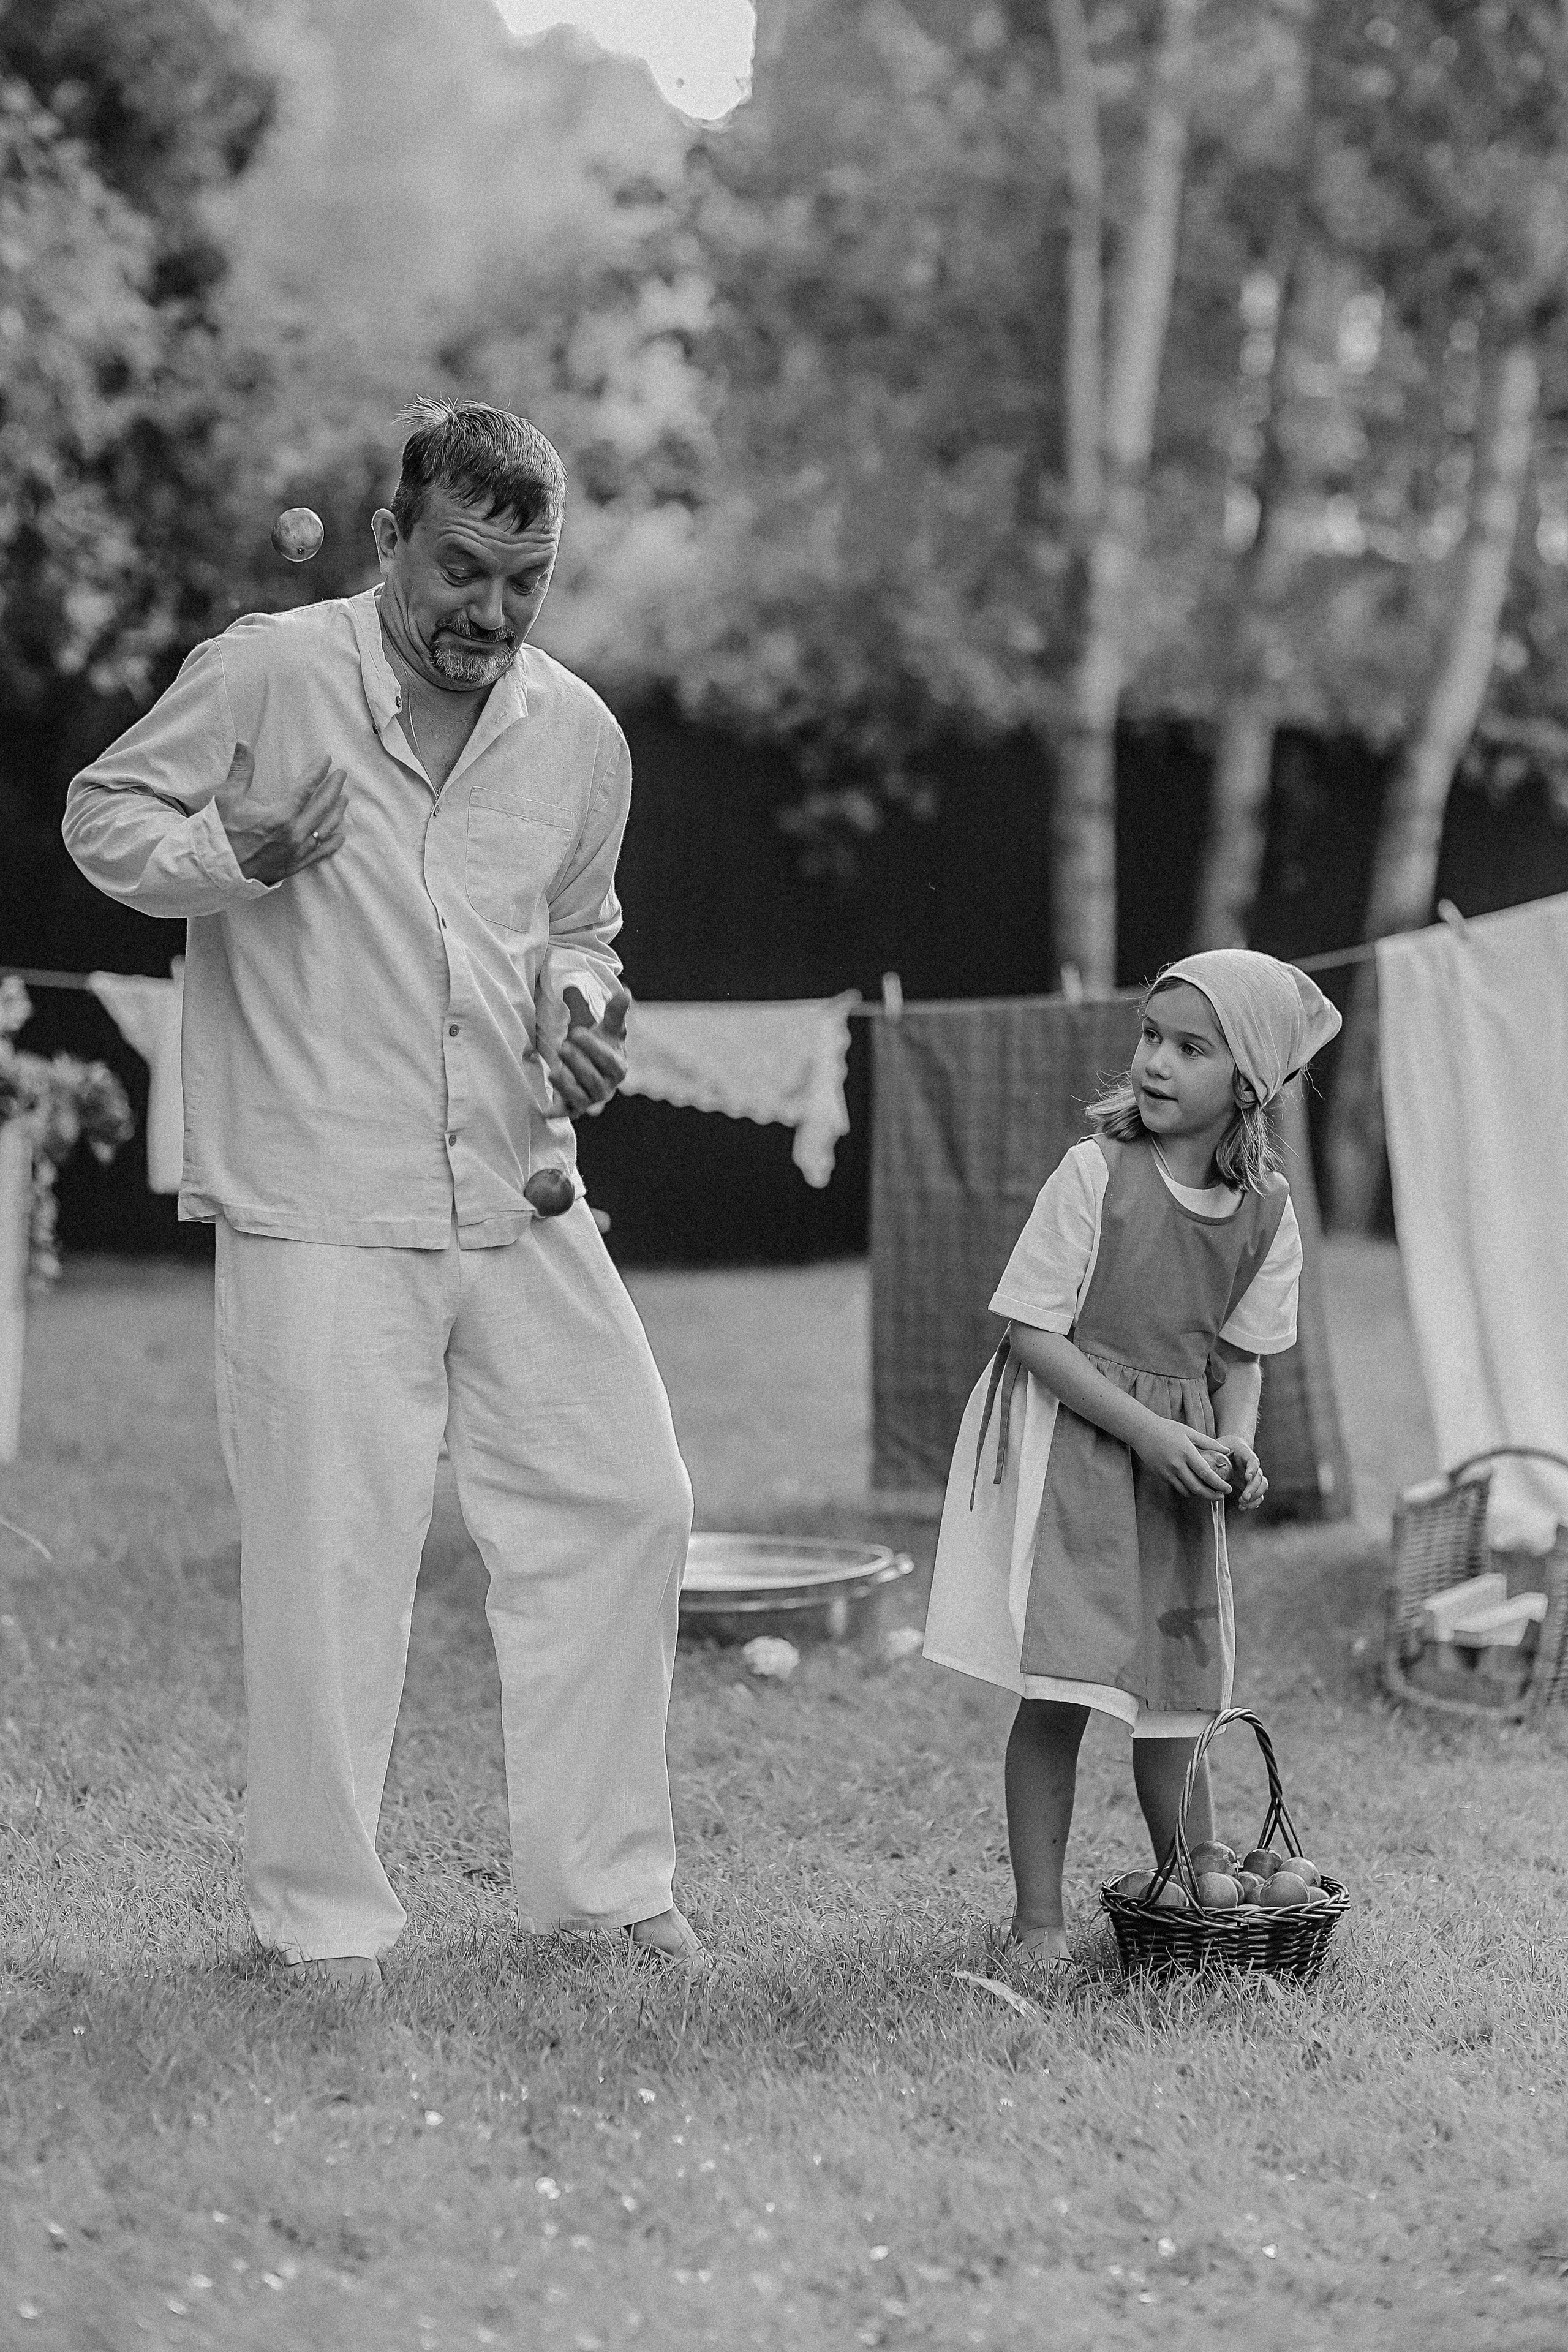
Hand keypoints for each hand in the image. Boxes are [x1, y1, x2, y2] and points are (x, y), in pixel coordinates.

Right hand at [215, 744, 347, 883]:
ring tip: (344, 799)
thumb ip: (241, 770)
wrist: (216, 869)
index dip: (318, 771)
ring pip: (325, 829)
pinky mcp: (295, 866)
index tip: (326, 759)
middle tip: (341, 775)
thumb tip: (244, 742)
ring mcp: (297, 852)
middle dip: (333, 788)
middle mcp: (294, 835)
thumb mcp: (227, 798)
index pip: (306, 788)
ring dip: (337, 812)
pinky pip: (320, 854)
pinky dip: (332, 844)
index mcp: (280, 816)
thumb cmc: (220, 832)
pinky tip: (340, 836)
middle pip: (322, 807)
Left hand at [546, 984, 630, 1117]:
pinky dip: (555, 1111)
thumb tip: (625, 992)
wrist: (590, 1069)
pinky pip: (566, 1112)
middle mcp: (606, 1087)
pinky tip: (543, 1109)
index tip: (576, 1031)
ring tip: (553, 1071)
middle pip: (593, 1078)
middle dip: (577, 1063)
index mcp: (618, 1068)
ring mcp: (590, 1100)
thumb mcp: (608, 1030)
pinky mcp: (573, 1109)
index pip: (608, 1060)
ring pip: (580, 1096)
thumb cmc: (600, 1047)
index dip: (592, 1047)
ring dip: (566, 1084)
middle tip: (562, 1046)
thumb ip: (615, 1013)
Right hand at [1134, 1415, 1233, 1500]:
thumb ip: (1209, 1442)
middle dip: (1212, 1496)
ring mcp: (1167, 1472)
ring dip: (1199, 1495)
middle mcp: (1177, 1465)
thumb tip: (1227, 1451)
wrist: (1142, 1431)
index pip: (1206, 1474)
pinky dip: (1187, 1489)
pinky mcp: (1160, 1476)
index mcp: (1186, 1453)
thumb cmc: (1167, 1429)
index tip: (1228, 1489)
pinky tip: (1194, 1485)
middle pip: (1197, 1489)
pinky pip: (1177, 1487)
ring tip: (1208, 1492)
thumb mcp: (1190, 1432)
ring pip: (1187, 1492)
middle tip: (1221, 1496)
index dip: (1219, 1484)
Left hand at [1216, 1435, 1268, 1512]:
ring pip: (1262, 1487)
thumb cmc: (1224, 1446)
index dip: (1252, 1470)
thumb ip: (1212, 1451)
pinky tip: (1243, 1507)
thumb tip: (1200, 1459)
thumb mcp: (1218, 1446)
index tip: (1247, 1477)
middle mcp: (1253, 1467)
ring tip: (1242, 1503)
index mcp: (1246, 1455)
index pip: (1253, 1462)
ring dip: (1255, 1497)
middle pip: (1259, 1478)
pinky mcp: (1251, 1484)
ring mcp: (1254, 1476)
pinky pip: (1258, 1495)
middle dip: (1253, 1489)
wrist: (1233, 1446)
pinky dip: (1253, 1503)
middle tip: (1244, 1497)